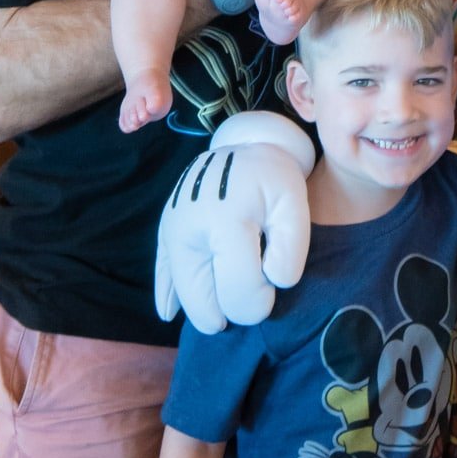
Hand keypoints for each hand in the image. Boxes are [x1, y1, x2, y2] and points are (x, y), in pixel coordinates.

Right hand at [155, 113, 315, 331]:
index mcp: (226, 220)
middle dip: (233, 310)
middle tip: (252, 293)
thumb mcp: (294, 205)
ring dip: (208, 306)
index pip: (239, 290)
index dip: (261, 301)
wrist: (244, 145)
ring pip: (184, 295)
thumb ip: (290, 250)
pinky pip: (162, 274)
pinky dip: (168, 295)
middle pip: (205, 302)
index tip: (272, 286)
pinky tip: (170, 312)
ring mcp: (171, 230)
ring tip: (229, 298)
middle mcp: (189, 228)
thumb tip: (272, 282)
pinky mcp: (164, 231)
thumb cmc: (273, 179)